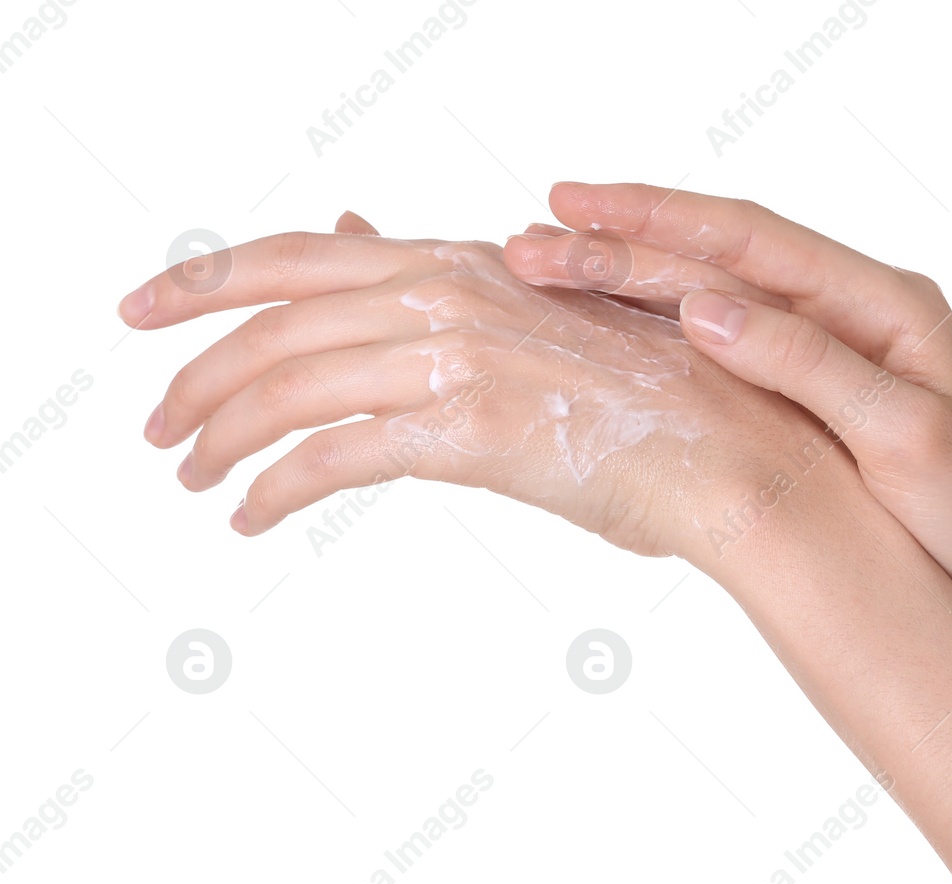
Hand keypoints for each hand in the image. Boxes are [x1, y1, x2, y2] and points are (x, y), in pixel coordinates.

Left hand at [122, 212, 830, 562]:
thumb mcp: (543, 317)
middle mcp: (454, 292)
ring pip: (288, 388)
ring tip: (195, 478)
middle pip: (273, 322)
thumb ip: (442, 278)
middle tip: (157, 427)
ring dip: (221, 437)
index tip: (144, 313)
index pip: (300, 254)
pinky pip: (333, 456)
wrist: (738, 453)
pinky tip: (251, 516)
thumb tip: (359, 228)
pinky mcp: (470, 430)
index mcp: (467, 260)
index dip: (206, 280)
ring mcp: (461, 357)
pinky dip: (273, 488)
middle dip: (195, 375)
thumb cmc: (659, 399)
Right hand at [502, 183, 951, 609]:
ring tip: (545, 268)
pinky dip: (660, 334)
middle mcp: (853, 310)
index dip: (662, 220)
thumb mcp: (904, 436)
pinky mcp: (810, 397)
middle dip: (624, 246)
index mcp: (885, 302)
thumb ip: (808, 365)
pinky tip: (605, 329)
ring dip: (631, 284)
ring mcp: (829, 351)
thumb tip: (704, 307)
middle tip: (530, 239)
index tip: (578, 207)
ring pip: (713, 300)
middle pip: (722, 260)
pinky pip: (723, 351)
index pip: (755, 240)